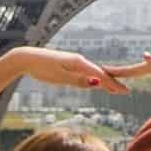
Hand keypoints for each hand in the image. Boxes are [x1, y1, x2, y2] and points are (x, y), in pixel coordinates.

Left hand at [13, 48, 127, 93]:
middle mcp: (79, 61)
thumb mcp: (60, 77)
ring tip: (114, 88)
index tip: (125, 91)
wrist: (26, 58)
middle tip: (125, 91)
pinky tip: (95, 81)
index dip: (113, 84)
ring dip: (104, 81)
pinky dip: (93, 78)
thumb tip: (98, 82)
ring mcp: (74, 62)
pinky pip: (85, 72)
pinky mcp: (68, 64)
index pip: (101, 76)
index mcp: (79, 63)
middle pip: (100, 73)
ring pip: (93, 72)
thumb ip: (79, 80)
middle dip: (112, 82)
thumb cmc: (42, 69)